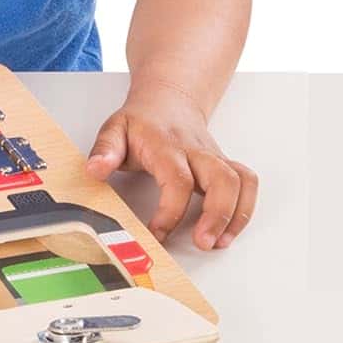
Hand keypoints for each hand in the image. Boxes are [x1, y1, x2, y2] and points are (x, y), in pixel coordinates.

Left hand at [84, 84, 257, 249]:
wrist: (169, 99)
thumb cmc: (142, 121)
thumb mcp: (114, 128)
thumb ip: (105, 149)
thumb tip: (95, 169)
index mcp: (167, 146)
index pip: (177, 179)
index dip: (171, 211)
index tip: (157, 233)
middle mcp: (197, 151)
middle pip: (221, 179)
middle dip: (217, 214)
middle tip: (203, 243)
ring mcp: (214, 158)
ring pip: (240, 182)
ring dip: (236, 215)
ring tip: (219, 242)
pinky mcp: (225, 165)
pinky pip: (247, 183)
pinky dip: (246, 208)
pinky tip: (230, 230)